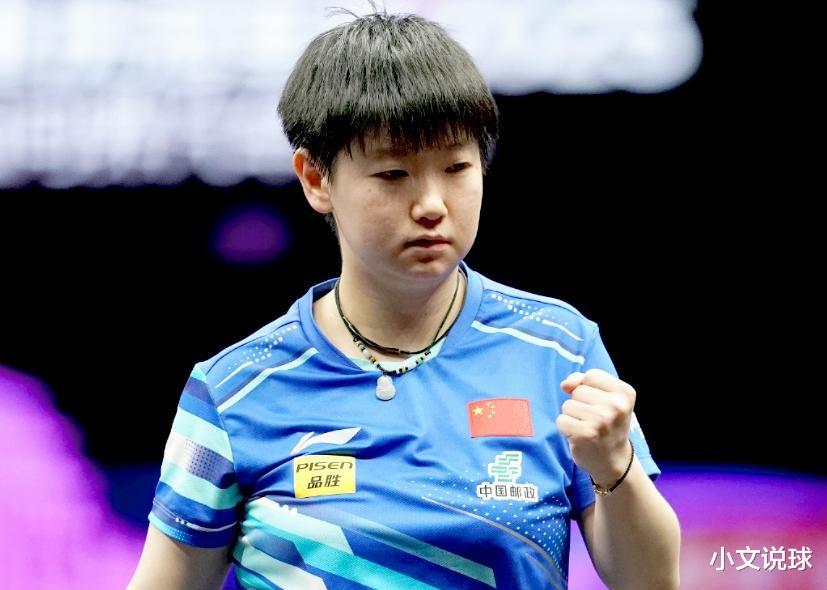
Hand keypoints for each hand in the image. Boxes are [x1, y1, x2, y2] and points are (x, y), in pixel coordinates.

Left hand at [556, 368, 635, 485]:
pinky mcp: (586, 434)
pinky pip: (561, 420)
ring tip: (587, 427)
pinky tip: (580, 436)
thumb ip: (584, 382)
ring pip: (567, 405)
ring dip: (572, 416)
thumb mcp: (605, 398)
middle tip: (595, 419)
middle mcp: (616, 405)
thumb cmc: (607, 425)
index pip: (591, 375)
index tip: (600, 404)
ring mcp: (601, 420)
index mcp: (625, 393)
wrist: (613, 461)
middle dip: (580, 404)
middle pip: (578, 391)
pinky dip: (566, 428)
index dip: (588, 388)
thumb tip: (565, 384)